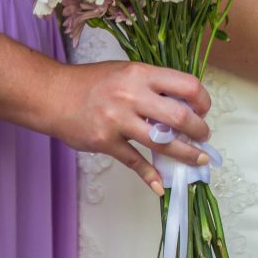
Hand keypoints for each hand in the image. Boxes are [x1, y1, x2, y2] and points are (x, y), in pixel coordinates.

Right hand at [46, 61, 212, 195]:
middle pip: (180, 117)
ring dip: (185, 154)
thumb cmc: (93, 82)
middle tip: (204, 137)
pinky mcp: (105, 141)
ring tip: (197, 159)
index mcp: (142, 74)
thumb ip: (154, 85)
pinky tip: (161, 185)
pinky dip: (149, 175)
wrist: (52, 95)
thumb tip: (184, 103)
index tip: (204, 111)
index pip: (187, 86)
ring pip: (162, 143)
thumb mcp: (128, 72)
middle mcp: (132, 96)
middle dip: (199, 131)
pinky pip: (134, 161)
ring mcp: (118, 120)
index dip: (203, 101)